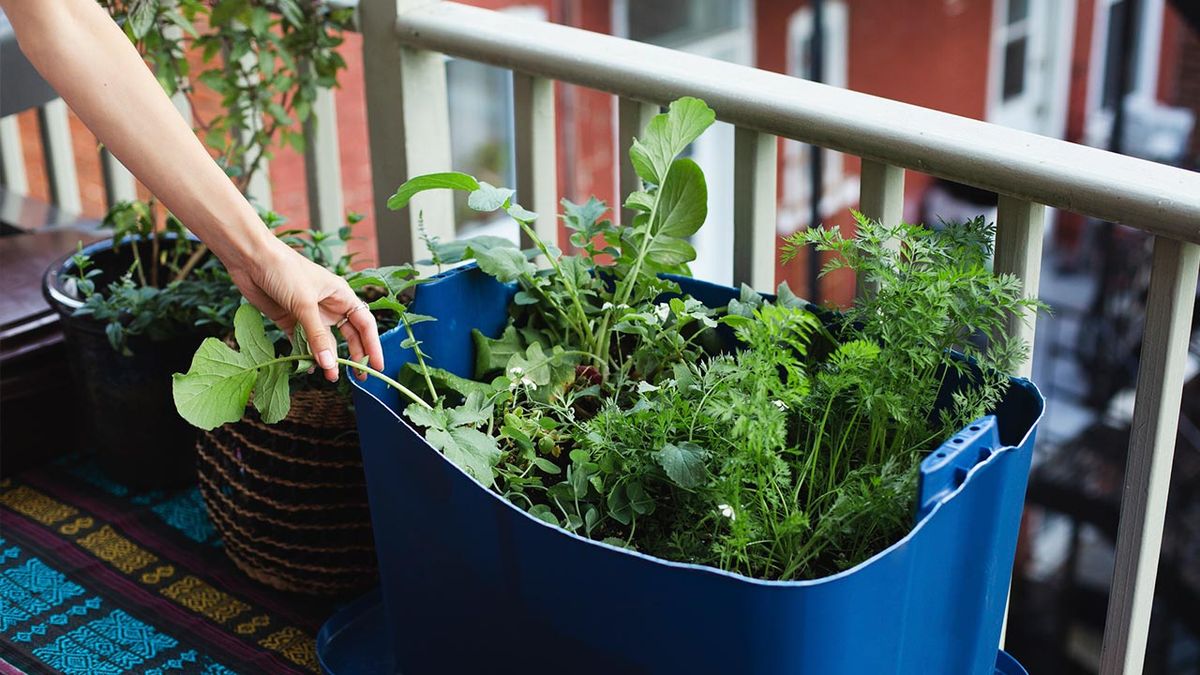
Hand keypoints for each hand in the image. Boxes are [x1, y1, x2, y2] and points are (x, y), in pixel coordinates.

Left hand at [227, 237, 382, 381]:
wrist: (251, 259)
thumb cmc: (284, 270)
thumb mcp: (305, 304)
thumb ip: (317, 336)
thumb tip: (329, 364)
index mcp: (340, 295)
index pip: (364, 324)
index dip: (373, 345)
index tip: (376, 366)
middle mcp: (328, 305)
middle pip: (349, 335)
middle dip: (355, 355)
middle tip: (358, 377)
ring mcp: (309, 314)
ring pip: (325, 342)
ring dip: (328, 358)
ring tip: (331, 377)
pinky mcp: (290, 320)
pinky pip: (302, 342)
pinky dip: (306, 355)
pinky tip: (309, 367)